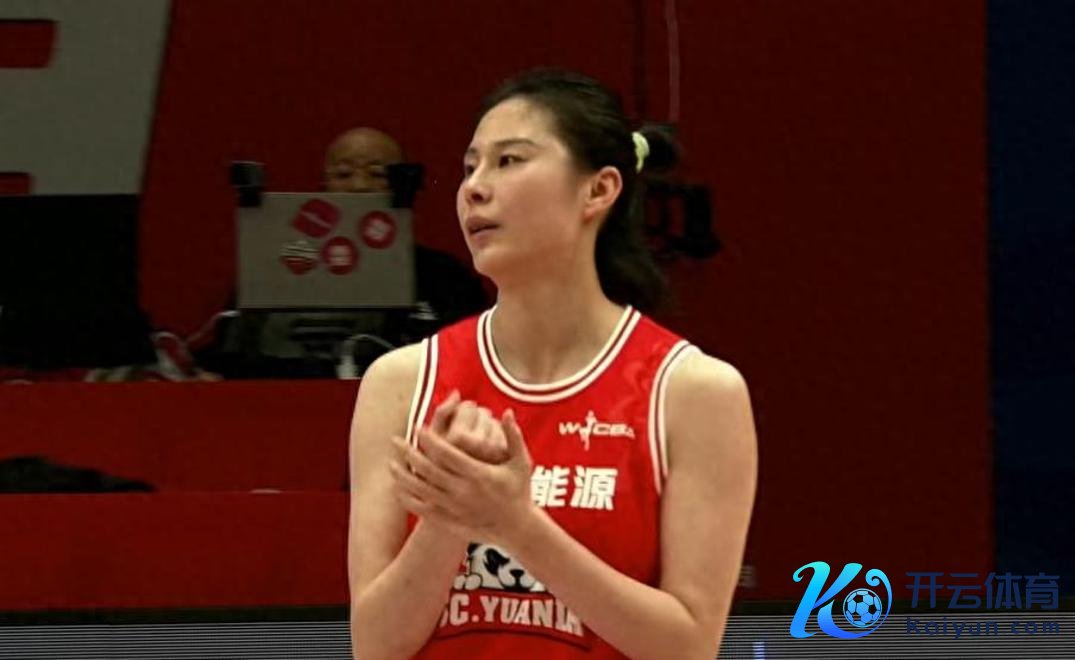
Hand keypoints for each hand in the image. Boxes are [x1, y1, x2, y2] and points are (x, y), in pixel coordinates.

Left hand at [389, 406, 535, 548]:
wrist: (518, 528)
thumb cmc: (519, 491)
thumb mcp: (521, 462)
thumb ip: (513, 436)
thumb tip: (508, 411)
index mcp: (479, 474)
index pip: (448, 453)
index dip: (430, 439)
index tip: (417, 427)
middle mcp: (464, 491)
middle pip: (429, 469)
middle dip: (409, 453)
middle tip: (395, 440)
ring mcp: (456, 508)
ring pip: (422, 490)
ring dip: (404, 476)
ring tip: (391, 463)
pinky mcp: (451, 521)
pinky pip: (424, 509)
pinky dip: (409, 499)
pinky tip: (398, 489)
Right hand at [440, 392, 509, 463]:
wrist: (462, 498)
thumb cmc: (442, 465)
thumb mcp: (435, 439)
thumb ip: (442, 413)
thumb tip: (456, 393)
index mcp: (458, 438)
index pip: (468, 406)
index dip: (462, 411)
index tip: (456, 423)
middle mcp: (479, 445)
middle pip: (484, 412)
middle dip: (476, 418)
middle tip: (467, 433)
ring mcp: (495, 453)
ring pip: (496, 422)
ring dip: (487, 427)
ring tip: (476, 443)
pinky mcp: (505, 460)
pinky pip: (506, 436)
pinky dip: (499, 438)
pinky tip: (488, 450)